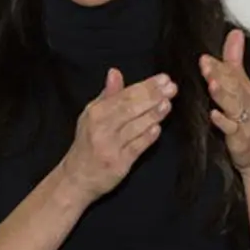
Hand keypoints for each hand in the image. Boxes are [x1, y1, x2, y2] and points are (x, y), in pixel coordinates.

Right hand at [59, 68, 176, 204]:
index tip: (164, 78)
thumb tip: (115, 72)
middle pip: (130, 108)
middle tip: (171, 87)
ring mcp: (109, 147)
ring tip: (168, 103)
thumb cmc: (88, 143)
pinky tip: (158, 128)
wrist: (77, 177)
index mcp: (95, 113)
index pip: (124, 95)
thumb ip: (108, 94)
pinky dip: (147, 137)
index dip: (145, 86)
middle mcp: (101, 128)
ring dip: (153, 114)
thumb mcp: (91, 115)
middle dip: (153, 96)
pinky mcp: (118, 164)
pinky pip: (135, 148)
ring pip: (134, 127)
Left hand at [201, 29, 249, 176]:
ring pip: (234, 105)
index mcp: (244, 88)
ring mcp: (244, 120)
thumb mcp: (242, 87)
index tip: (204, 57)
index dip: (218, 65)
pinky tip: (213, 115)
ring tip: (211, 84)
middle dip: (219, 74)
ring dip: (222, 94)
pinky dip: (223, 122)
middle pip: (233, 85)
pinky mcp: (241, 138)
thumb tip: (234, 33)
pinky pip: (232, 129)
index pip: (232, 73)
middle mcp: (246, 102)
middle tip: (205, 64)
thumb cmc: (249, 119)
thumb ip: (235, 61)